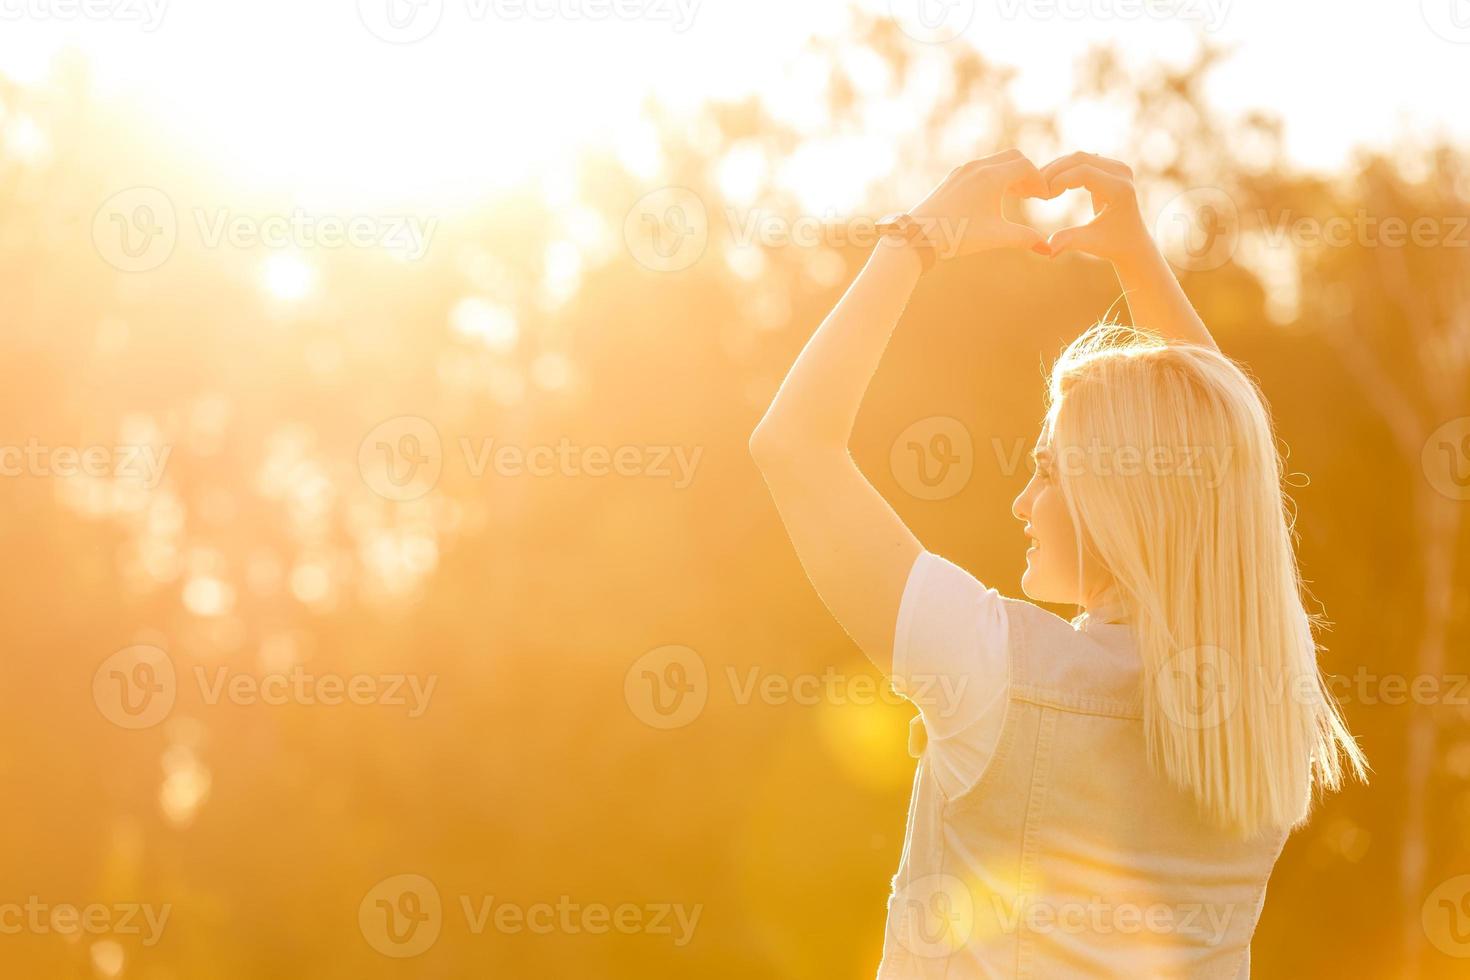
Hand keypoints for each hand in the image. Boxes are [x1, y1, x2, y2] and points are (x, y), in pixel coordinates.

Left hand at [907, 149, 1048, 258]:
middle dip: (1027, 173)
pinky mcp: (953, 177)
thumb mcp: (995, 237)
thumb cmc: (958, 235)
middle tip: (1032, 194)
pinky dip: (993, 176)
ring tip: (1016, 197)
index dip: (1039, 181)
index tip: (1043, 198)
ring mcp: (963, 170)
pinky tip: (993, 198)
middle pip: (1013, 157)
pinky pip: (980, 168)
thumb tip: (1047, 248)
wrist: (919, 235)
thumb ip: (1024, 238)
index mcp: (991, 177)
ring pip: (995, 161)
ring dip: (1010, 174)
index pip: (1025, 166)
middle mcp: (977, 167)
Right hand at [1036, 152, 1151, 263]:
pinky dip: (1063, 169)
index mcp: (1120, 190)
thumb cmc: (1113, 245)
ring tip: (1038, 186)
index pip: (1084, 173)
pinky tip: (1048, 183)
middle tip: (1034, 188)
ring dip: (1056, 168)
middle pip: (1080, 159)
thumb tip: (1047, 249)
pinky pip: (1082, 161)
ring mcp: (1117, 167)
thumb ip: (1069, 241)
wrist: (1132, 242)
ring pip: (1079, 157)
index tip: (1043, 197)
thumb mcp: (1091, 243)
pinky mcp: (1109, 167)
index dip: (1059, 180)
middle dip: (1054, 171)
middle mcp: (1122, 173)